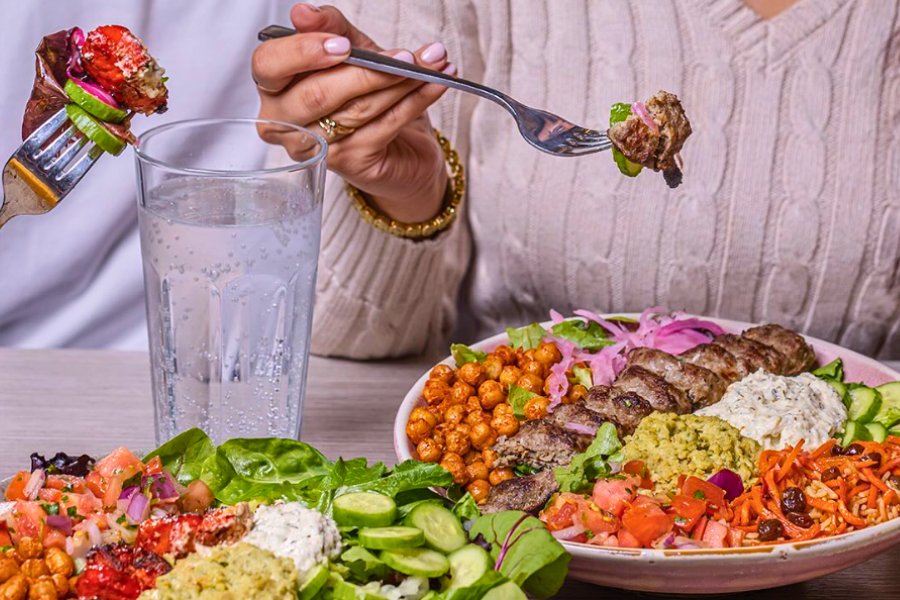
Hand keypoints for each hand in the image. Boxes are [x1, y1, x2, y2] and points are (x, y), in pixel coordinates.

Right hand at [253, 3, 454, 222]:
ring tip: (430, 63)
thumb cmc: (366, 94)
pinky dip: (415, 101)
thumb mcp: (352, 50)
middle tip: (404, 55)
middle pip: (317, 93)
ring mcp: (315, 148)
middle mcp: (285, 122)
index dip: (303, 53)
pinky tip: (435, 83)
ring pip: (357, 109)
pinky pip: (384, 126)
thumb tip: (303, 12)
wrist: (401, 145)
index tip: (341, 44)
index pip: (269, 65)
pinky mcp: (350, 164)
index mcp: (275, 87)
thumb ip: (331, 29)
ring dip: (399, 82)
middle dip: (366, 71)